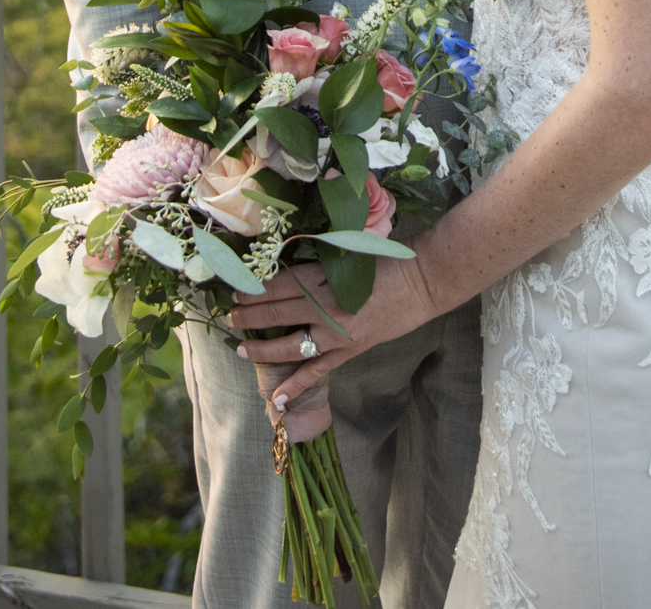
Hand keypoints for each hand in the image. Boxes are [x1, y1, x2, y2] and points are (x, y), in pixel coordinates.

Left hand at [228, 255, 436, 440]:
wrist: (421, 281)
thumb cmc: (387, 259)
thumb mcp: (348, 253)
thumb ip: (319, 262)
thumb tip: (288, 270)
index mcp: (323, 276)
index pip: (277, 285)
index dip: (254, 288)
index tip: (236, 288)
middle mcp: (324, 306)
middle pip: (276, 313)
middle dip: (248, 315)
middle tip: (229, 315)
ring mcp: (335, 333)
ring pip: (288, 345)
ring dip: (260, 349)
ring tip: (239, 349)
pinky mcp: (349, 350)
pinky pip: (317, 371)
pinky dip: (297, 386)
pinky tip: (277, 398)